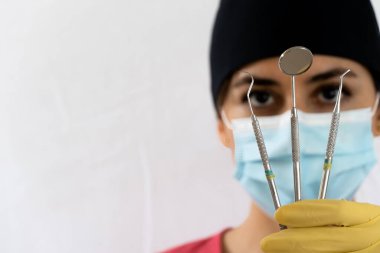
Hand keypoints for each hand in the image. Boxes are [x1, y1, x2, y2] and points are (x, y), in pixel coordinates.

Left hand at [261, 200, 379, 252]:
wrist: (376, 246)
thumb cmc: (359, 229)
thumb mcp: (353, 217)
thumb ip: (326, 216)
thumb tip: (286, 218)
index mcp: (369, 216)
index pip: (336, 211)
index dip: (305, 212)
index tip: (279, 214)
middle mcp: (372, 238)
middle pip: (327, 240)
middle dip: (293, 241)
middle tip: (267, 243)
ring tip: (276, 252)